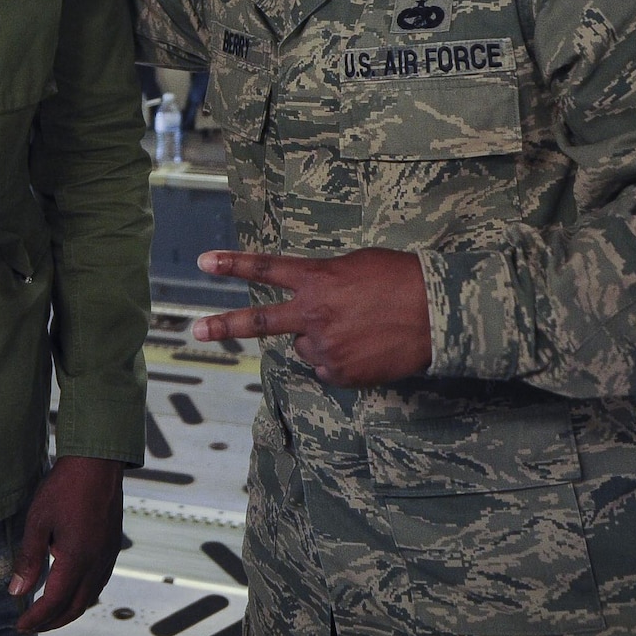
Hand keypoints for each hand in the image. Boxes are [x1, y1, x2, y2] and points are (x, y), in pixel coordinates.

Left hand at [9, 455, 123, 632]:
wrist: (97, 465)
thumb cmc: (64, 489)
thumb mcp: (38, 522)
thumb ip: (28, 559)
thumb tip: (17, 592)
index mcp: (76, 560)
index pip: (54, 602)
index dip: (36, 618)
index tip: (19, 626)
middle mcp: (96, 565)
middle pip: (74, 608)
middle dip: (51, 622)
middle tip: (30, 626)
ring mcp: (107, 558)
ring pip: (89, 598)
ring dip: (67, 612)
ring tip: (47, 615)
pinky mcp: (112, 549)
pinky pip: (98, 584)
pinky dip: (81, 597)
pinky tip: (69, 592)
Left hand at [194, 248, 431, 387]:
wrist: (439, 314)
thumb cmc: (403, 280)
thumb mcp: (357, 265)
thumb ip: (325, 280)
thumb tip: (312, 297)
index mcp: (318, 279)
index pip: (267, 269)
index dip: (233, 265)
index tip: (203, 261)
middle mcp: (314, 314)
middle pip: (260, 323)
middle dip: (224, 326)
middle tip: (196, 331)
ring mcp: (326, 346)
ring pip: (308, 348)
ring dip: (324, 341)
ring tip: (360, 330)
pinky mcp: (342, 373)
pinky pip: (329, 369)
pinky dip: (342, 362)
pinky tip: (366, 349)